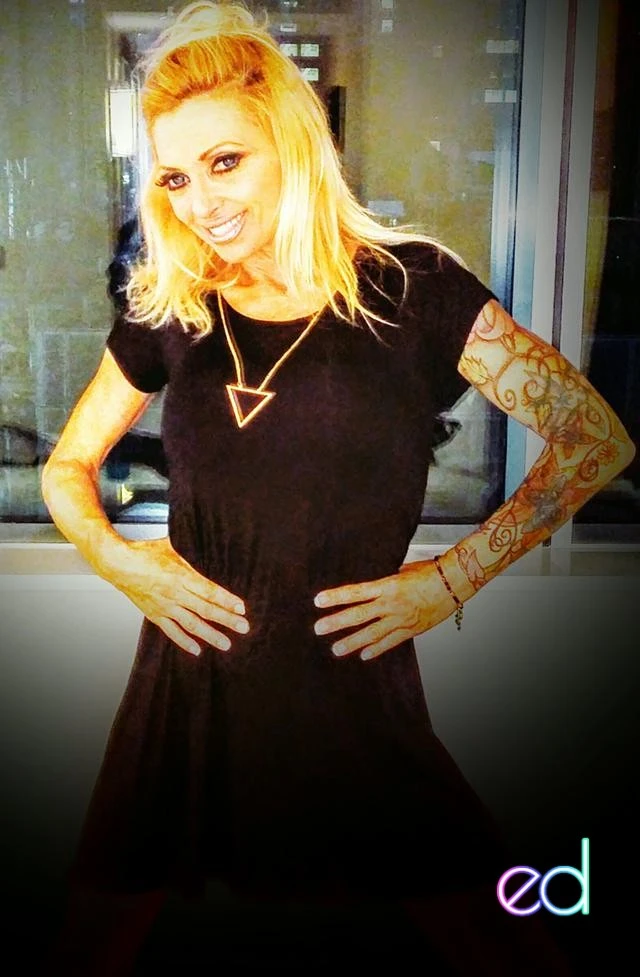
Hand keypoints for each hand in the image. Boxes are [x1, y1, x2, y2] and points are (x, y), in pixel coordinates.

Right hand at [114, 536, 248, 655]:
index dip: (227, 601)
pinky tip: (197, 649)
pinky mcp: (155, 614)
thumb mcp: (170, 545)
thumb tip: (203, 533)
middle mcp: (175, 594)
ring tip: (226, 644)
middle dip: (227, 620)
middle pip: (206, 610)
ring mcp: (165, 606)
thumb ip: (189, 549)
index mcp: (181, 575)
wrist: (117, 564)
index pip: (210, 591)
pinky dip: (185, 641)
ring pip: (192, 624)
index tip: (241, 608)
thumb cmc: (143, 551)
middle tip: (244, 627)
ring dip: (211, 635)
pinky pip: (172, 631)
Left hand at [313, 560, 459, 660]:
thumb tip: (375, 588)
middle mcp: (391, 604)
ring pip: (372, 633)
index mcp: (387, 585)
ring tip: (336, 649)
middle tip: (319, 629)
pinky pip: (391, 642)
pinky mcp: (412, 629)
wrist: (454, 583)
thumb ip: (386, 582)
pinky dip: (377, 649)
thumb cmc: (431, 572)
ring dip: (352, 642)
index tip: (318, 601)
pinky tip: (364, 655)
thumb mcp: (403, 570)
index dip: (335, 597)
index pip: (355, 592)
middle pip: (358, 615)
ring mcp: (401, 619)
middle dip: (336, 623)